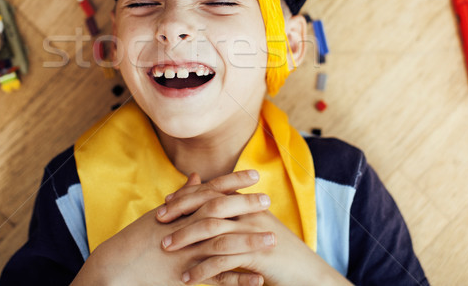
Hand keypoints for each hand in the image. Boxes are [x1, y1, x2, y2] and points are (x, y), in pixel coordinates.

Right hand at [70, 172, 269, 285]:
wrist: (115, 268)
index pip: (210, 190)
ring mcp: (185, 253)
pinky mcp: (185, 276)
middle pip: (219, 212)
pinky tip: (258, 280)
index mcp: (178, 210)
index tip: (255, 174)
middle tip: (268, 200)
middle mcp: (183, 228)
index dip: (234, 180)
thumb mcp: (159, 213)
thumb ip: (182, 196)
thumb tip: (198, 176)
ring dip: (249, 241)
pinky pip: (216, 278)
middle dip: (245, 205)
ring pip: (222, 244)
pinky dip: (237, 279)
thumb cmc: (136, 238)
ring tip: (273, 239)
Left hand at [158, 171, 351, 285]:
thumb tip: (209, 205)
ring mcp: (254, 233)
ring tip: (166, 248)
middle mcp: (251, 213)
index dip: (188, 196)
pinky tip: (187, 278)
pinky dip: (202, 269)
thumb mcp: (256, 228)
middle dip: (181, 212)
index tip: (166, 203)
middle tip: (159, 222)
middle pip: (208, 205)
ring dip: (186, 239)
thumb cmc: (278, 252)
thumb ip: (233, 214)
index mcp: (249, 204)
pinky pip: (223, 261)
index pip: (213, 192)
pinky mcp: (257, 256)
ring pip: (212, 231)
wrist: (308, 275)